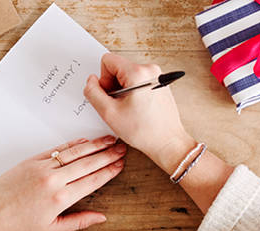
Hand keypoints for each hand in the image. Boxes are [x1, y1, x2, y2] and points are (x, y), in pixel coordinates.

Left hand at [0, 136, 125, 230]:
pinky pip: (58, 149)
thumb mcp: (51, 230)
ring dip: (94, 145)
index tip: (120, 164)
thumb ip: (79, 222)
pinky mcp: (32, 160)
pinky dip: (73, 144)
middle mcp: (54, 180)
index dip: (109, 171)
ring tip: (109, 140)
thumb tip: (101, 218)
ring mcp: (43, 167)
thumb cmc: (18, 224)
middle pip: (88, 163)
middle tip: (121, 148)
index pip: (93, 180)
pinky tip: (85, 141)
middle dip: (107, 155)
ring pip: (75, 153)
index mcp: (61, 199)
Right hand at [83, 54, 196, 174]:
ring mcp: (158, 75)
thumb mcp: (109, 113)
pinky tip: (138, 108)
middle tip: (120, 105)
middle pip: (119, 67)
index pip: (108, 60)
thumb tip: (91, 81)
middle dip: (114, 85)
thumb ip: (93, 92)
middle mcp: (150, 69)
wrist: (168, 142)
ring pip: (128, 75)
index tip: (110, 96)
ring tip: (130, 108)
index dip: (103, 79)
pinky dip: (134, 92)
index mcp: (138, 73)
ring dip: (124, 90)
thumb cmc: (144, 131)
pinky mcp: (160, 83)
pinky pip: (139, 81)